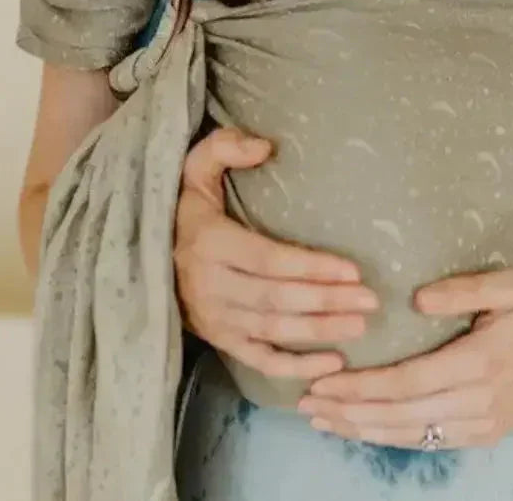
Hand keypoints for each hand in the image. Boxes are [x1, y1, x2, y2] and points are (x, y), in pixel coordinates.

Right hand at [174, 126, 379, 379]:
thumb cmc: (185, 207)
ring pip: (273, 331)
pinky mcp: (219, 340)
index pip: (270, 260)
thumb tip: (265, 146)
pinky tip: (332, 363)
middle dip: (327, 301)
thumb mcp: (195, 168)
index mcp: (210, 244)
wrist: (141, 254)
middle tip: (371, 301)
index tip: (353, 270)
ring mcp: (215, 319)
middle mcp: (211, 287)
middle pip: (278, 299)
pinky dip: (295, 367)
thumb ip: (225, 148)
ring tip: (361, 325)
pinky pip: (259, 360)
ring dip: (319, 331)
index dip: (312, 267)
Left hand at [297, 269, 512, 448]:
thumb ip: (463, 289)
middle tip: (308, 405)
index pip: (408, 382)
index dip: (362, 387)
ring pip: (412, 435)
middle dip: (350, 412)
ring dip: (364, 430)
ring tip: (324, 420)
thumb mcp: (509, 285)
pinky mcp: (485, 434)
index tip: (324, 383)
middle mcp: (477, 401)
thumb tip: (416, 298)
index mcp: (480, 362)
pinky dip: (393, 438)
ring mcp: (482, 424)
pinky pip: (431, 442)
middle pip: (401, 415)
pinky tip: (366, 429)